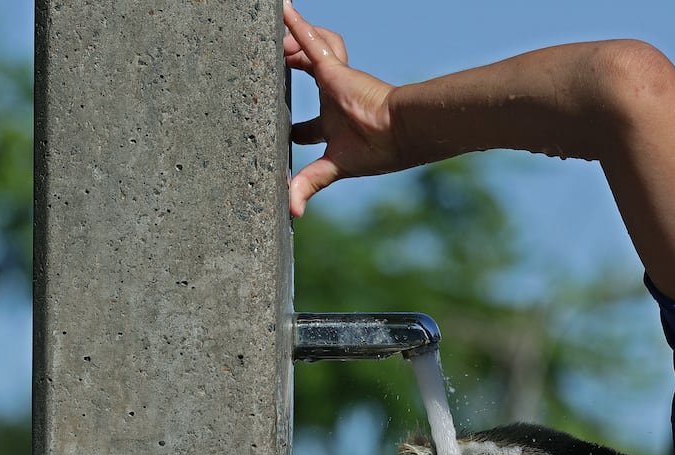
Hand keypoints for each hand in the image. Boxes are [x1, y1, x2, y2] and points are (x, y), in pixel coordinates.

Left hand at [283, 2, 402, 215]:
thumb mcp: (335, 169)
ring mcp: (334, 80)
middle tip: (272, 65)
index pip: (306, 127)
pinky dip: (296, 24)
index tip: (282, 131)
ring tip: (281, 45)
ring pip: (310, 50)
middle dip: (288, 65)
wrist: (402, 133)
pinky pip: (310, 40)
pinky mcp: (334, 67)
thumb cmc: (378, 152)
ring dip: (294, 44)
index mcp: (334, 127)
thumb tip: (293, 214)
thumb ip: (309, 186)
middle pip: (304, 73)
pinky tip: (282, 7)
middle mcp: (333, 99)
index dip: (291, 129)